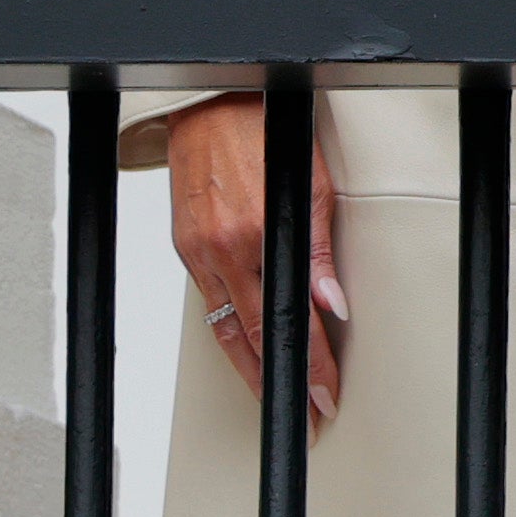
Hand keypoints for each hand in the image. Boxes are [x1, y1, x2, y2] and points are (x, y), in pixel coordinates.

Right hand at [164, 95, 344, 422]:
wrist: (210, 105)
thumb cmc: (265, 135)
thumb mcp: (310, 186)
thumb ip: (319, 250)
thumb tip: (332, 303)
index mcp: (256, 235)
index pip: (286, 320)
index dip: (308, 362)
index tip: (323, 393)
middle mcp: (221, 250)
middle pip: (251, 337)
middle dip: (280, 381)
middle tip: (304, 412)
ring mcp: (197, 252)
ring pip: (223, 329)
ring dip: (250, 368)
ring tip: (276, 396)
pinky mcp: (183, 248)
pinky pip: (209, 301)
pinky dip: (228, 331)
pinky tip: (245, 349)